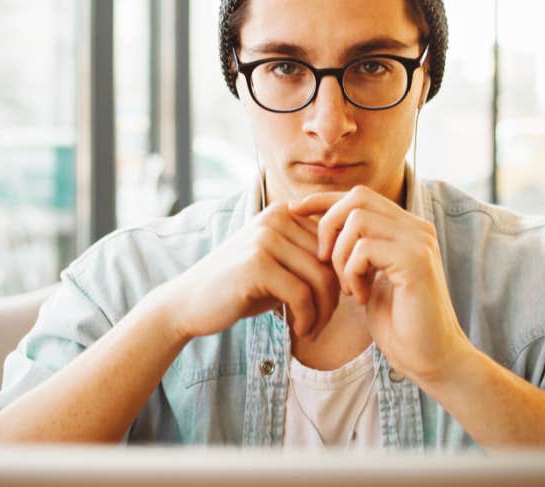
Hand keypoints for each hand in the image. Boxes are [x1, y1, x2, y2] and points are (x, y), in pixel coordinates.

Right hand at [165, 203, 339, 341]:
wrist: (189, 303)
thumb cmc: (239, 288)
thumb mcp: (278, 265)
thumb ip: (309, 260)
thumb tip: (355, 268)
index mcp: (284, 212)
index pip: (334, 243)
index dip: (340, 277)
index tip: (329, 305)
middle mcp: (276, 217)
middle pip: (331, 261)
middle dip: (334, 299)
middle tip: (321, 324)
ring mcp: (265, 238)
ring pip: (321, 279)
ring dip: (323, 313)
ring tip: (312, 330)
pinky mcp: (257, 264)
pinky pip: (302, 295)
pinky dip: (308, 319)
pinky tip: (300, 330)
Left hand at [288, 186, 472, 384]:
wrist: (429, 357)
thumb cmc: (399, 323)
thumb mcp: (368, 278)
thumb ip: (355, 250)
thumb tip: (318, 226)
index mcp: (406, 229)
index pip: (359, 195)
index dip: (323, 199)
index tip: (294, 210)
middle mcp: (416, 228)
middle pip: (357, 197)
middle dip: (328, 226)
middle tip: (323, 262)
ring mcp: (418, 241)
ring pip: (357, 221)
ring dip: (340, 256)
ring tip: (349, 287)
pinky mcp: (415, 261)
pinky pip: (364, 249)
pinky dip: (352, 274)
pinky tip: (361, 298)